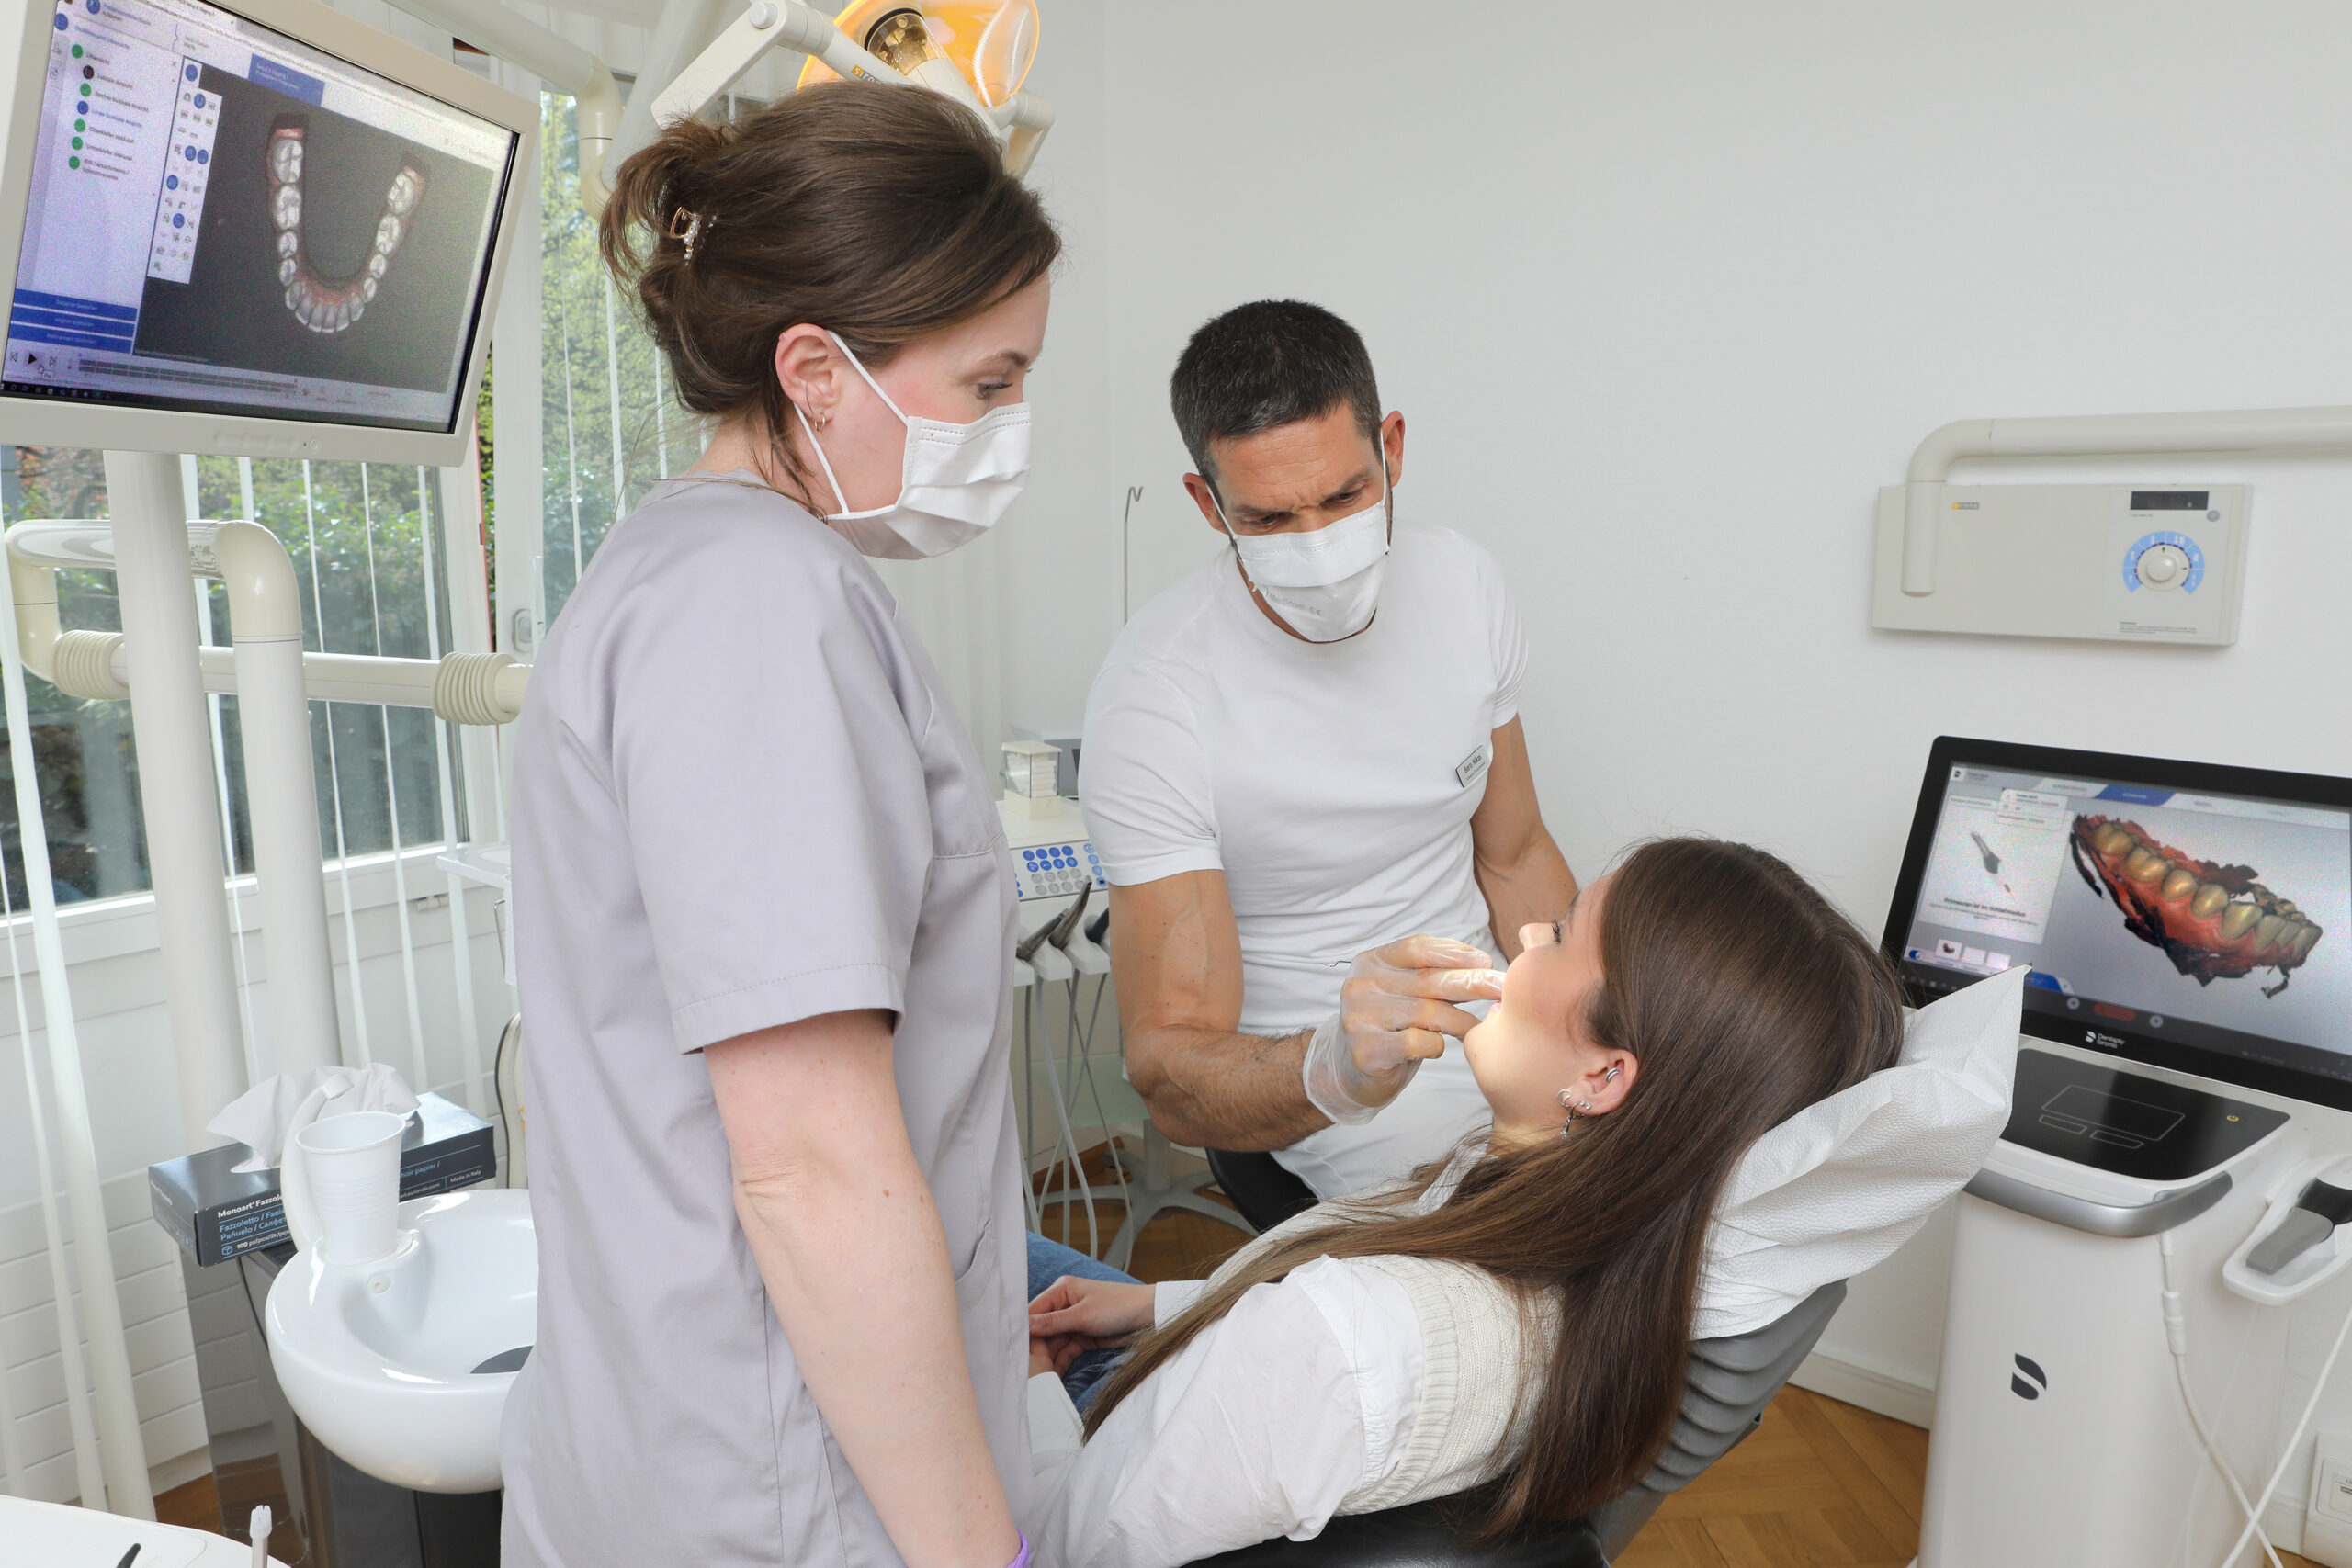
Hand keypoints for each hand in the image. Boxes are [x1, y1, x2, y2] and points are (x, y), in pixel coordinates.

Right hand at [1028, 1275, 1155, 1376]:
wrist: (1150, 1317)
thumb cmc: (1119, 1307)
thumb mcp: (1082, 1316)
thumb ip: (1052, 1323)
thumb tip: (1023, 1326)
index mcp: (1062, 1290)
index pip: (1034, 1311)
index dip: (1023, 1330)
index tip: (1011, 1349)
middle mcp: (1064, 1305)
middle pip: (1041, 1330)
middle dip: (1034, 1348)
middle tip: (1023, 1369)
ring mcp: (1074, 1322)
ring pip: (1053, 1343)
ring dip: (1046, 1358)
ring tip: (1035, 1377)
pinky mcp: (1083, 1337)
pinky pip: (1066, 1351)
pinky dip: (1060, 1363)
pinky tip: (1052, 1376)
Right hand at [1303, 934, 1505, 1125]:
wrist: (1349, 1071)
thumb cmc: (1389, 1027)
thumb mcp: (1404, 992)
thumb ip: (1432, 977)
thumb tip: (1482, 965)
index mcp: (1371, 962)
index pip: (1418, 948)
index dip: (1454, 952)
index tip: (1484, 959)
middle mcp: (1362, 985)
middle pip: (1428, 980)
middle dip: (1471, 981)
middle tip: (1502, 986)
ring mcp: (1360, 1018)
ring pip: (1428, 1013)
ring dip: (1461, 1020)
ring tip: (1475, 1027)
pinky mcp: (1366, 1051)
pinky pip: (1418, 1043)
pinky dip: (1436, 1045)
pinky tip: (1437, 1047)